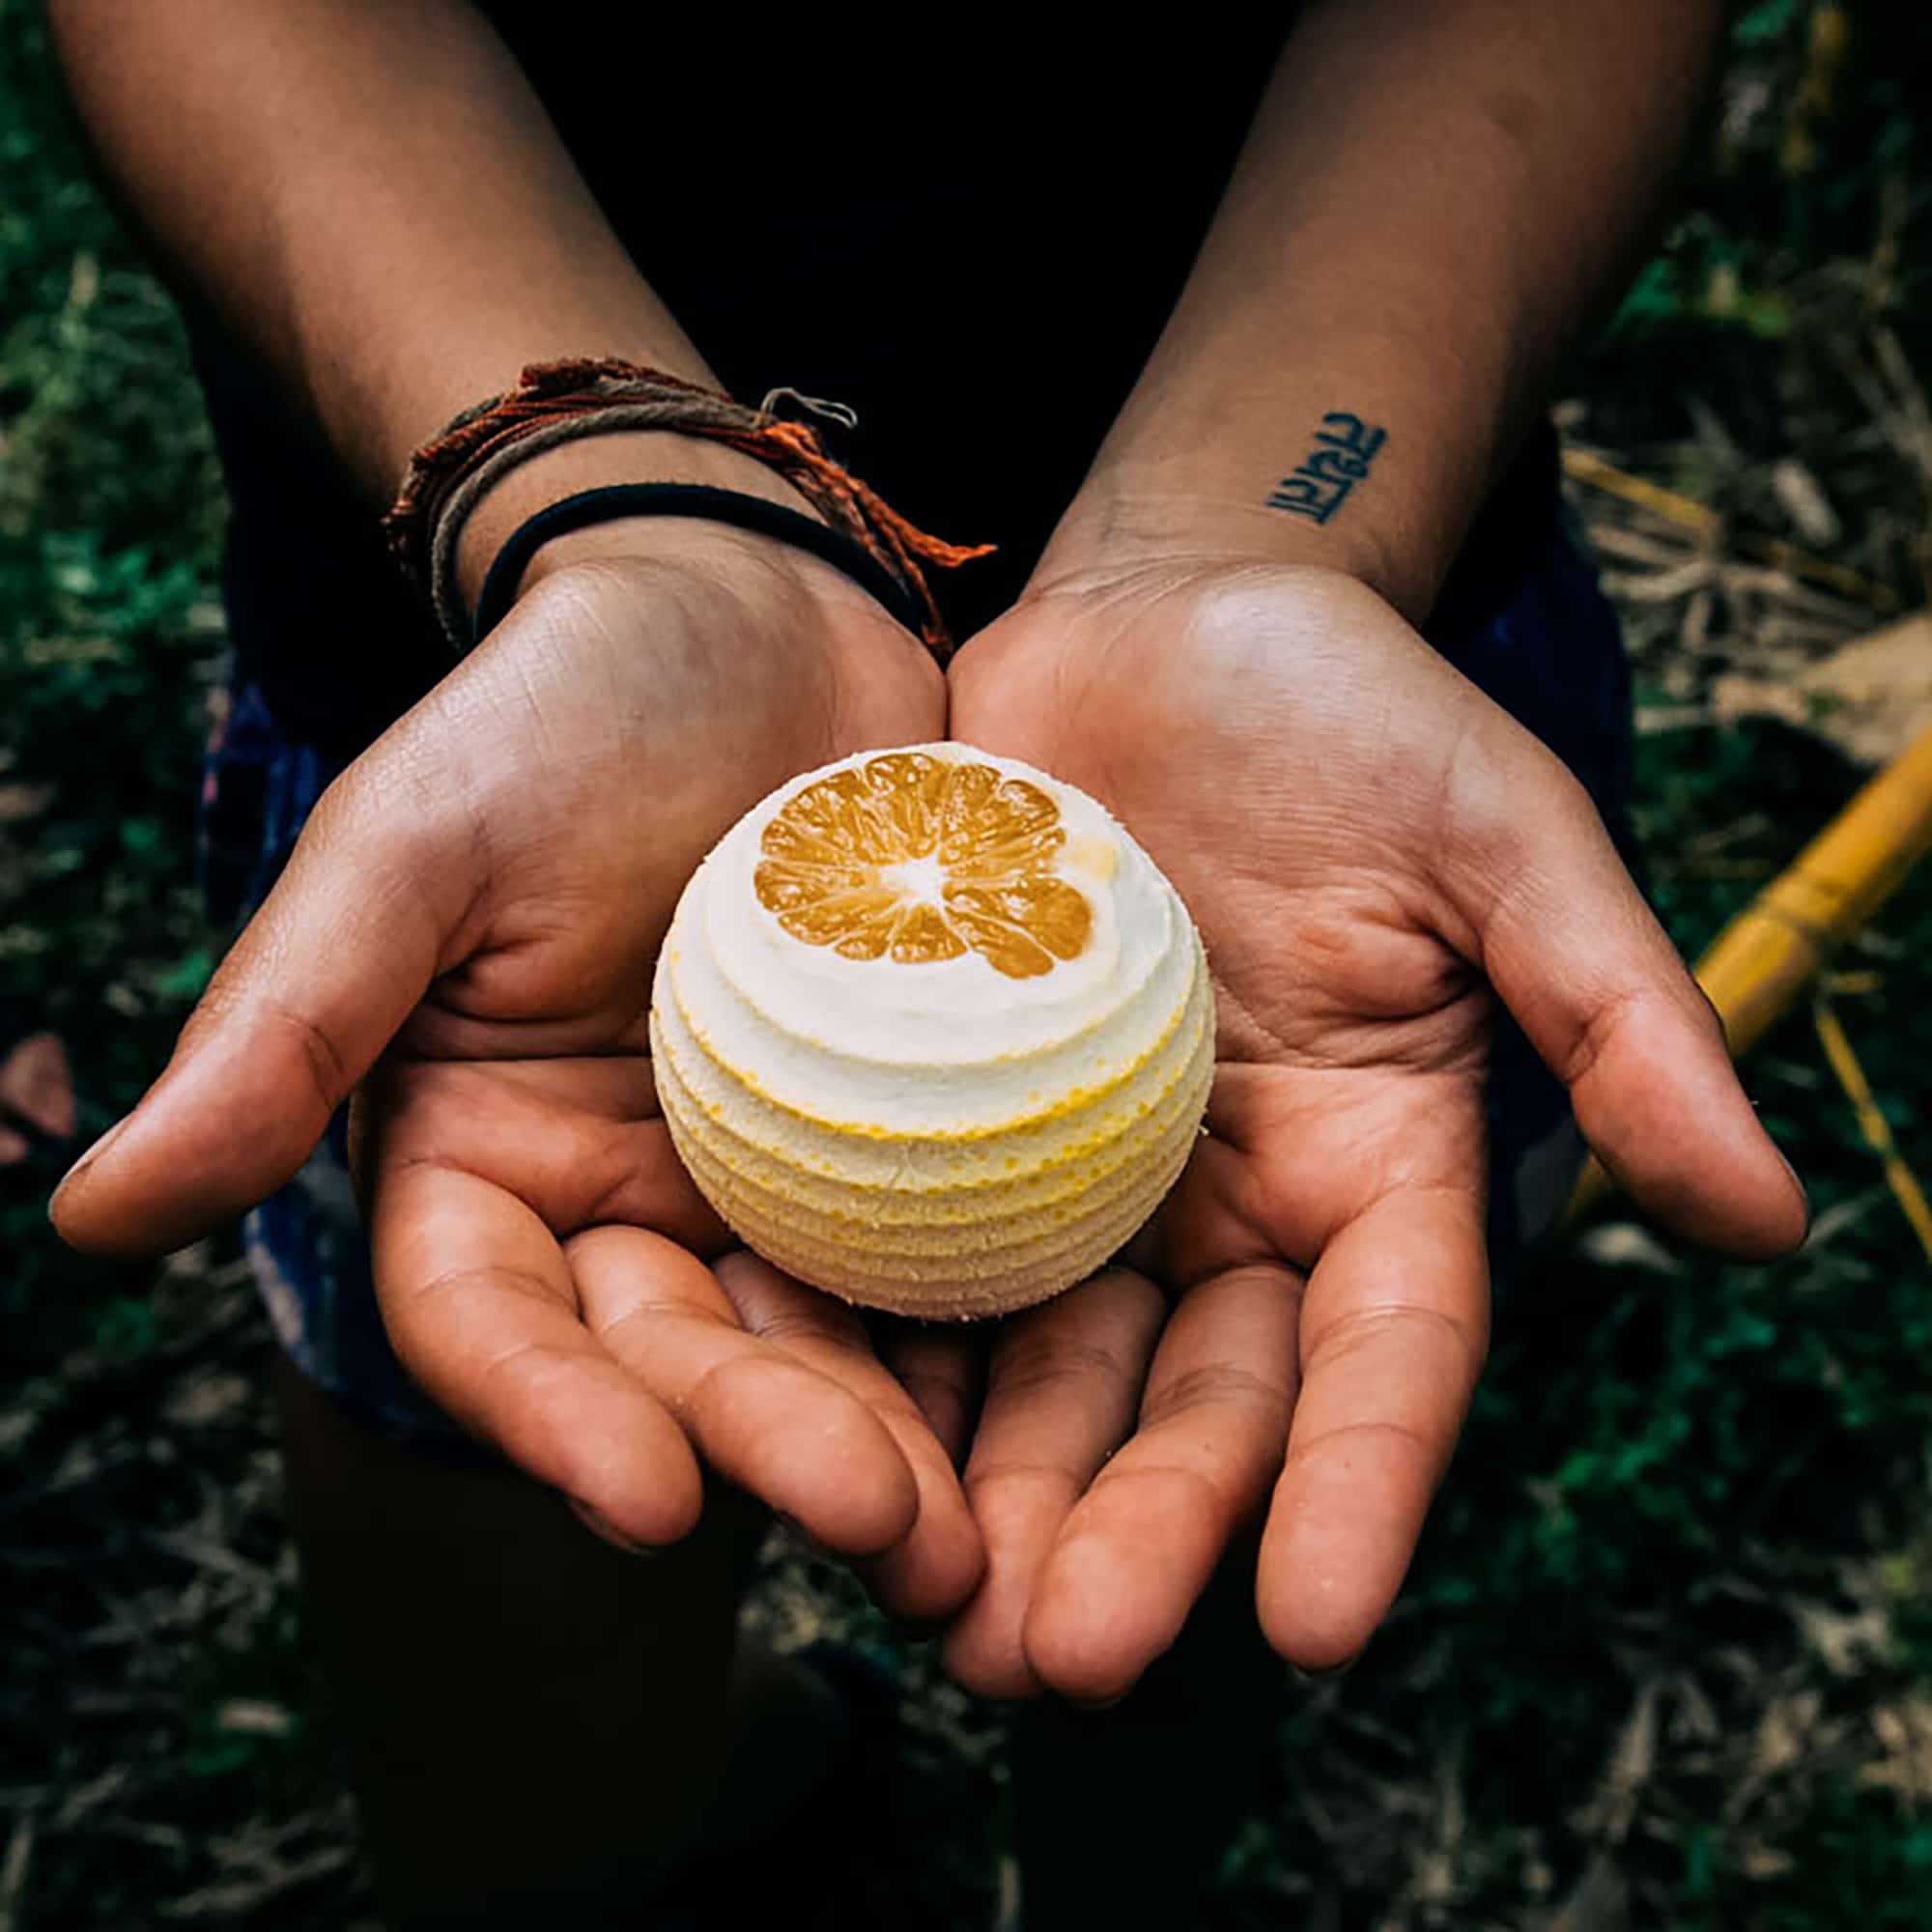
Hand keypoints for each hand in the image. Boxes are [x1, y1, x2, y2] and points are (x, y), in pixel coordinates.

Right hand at [52, 522, 982, 1616]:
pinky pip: (951, 1237)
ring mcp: (776, 1171)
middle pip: (683, 1358)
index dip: (557, 1421)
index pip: (493, 1326)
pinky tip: (1077, 1392)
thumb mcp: (411, 853)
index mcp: (482, 1157)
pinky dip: (998, 1317)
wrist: (756, 611)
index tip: (649, 1501)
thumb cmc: (558, 708)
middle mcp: (626, 1195)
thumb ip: (281, 1033)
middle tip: (888, 1531)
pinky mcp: (909, 1126)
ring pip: (825, 1332)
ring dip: (901, 1432)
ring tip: (987, 1527)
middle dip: (774, 1449)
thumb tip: (88, 1220)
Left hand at [937, 555, 1805, 1698]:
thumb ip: (1617, 1019)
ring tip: (929, 1608)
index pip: (1383, 1357)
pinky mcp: (948, 1110)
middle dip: (1137, 1530)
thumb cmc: (1354, 707)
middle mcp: (1224, 1199)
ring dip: (986, 1487)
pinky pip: (904, 1236)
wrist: (1162, 617)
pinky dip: (862, 1335)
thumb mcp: (1505, 841)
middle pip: (1190, 1397)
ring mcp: (1076, 1165)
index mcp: (1371, 1164)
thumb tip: (1765, 1213)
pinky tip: (801, 1424)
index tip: (1314, 1621)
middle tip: (1061, 1657)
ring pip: (1039, 1359)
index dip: (1358, 1486)